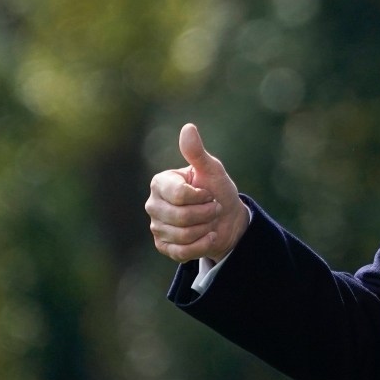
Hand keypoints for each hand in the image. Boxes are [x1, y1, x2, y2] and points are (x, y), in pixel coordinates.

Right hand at [146, 123, 248, 262]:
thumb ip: (197, 152)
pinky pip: (182, 252)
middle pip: (181, 217)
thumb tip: (188, 128)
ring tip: (210, 221)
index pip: (179, 195)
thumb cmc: (217, 190)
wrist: (226, 219)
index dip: (201, 196)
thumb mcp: (211, 170)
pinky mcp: (163, 246)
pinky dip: (202, 245)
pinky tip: (209, 237)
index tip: (209, 192)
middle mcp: (153, 204)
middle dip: (206, 214)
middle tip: (213, 208)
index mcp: (160, 183)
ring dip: (206, 229)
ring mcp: (156, 227)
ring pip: (183, 235)